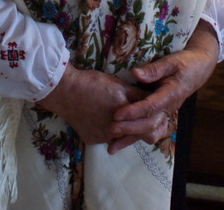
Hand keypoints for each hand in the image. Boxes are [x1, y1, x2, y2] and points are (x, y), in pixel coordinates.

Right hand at [37, 63, 169, 152]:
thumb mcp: (119, 85)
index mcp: (126, 117)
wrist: (65, 91)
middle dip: (141, 127)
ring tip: (124, 119)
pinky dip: (107, 130)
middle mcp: (116, 132)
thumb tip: (152, 100)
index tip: (158, 115)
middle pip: (135, 134)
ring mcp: (102, 138)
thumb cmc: (93, 83)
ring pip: (119, 137)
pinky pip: (105, 138)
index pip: (148, 124)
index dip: (154, 119)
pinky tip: (104, 119)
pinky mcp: (91, 139)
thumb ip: (137, 96)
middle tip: (145, 120)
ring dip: (124, 130)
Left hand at [108, 19, 218, 153]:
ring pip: (149, 131)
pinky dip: (136, 135)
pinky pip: (149, 128)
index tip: (117, 114)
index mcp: (171, 94)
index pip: (151, 106)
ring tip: (112, 145)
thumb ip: (154, 69)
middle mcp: (169, 108)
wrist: (198, 69)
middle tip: (111, 129)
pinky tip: (122, 141)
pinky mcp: (161, 114)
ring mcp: (165, 113)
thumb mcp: (170, 61)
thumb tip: (135, 74)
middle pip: (149, 124)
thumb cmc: (184, 63)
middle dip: (130, 128)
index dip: (134, 112)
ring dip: (131, 138)